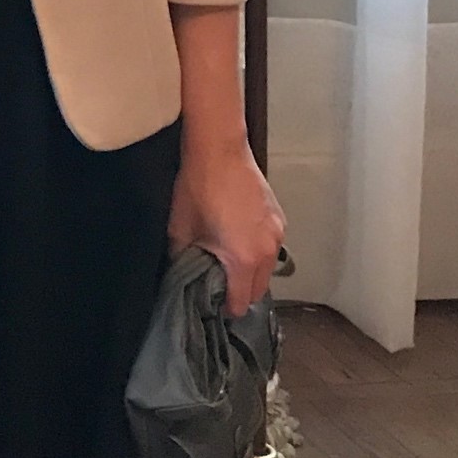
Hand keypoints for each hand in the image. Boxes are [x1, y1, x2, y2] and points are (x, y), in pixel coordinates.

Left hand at [168, 138, 285, 316]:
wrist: (220, 149)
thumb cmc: (198, 187)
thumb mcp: (181, 227)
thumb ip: (182, 257)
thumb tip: (177, 272)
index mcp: (244, 258)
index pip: (241, 299)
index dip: (226, 307)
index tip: (214, 308)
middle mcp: (267, 250)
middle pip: (258, 288)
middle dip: (240, 293)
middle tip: (219, 288)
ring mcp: (277, 233)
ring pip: (267, 268)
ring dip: (251, 272)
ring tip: (227, 264)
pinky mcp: (279, 218)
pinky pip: (271, 246)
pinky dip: (258, 252)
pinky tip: (238, 241)